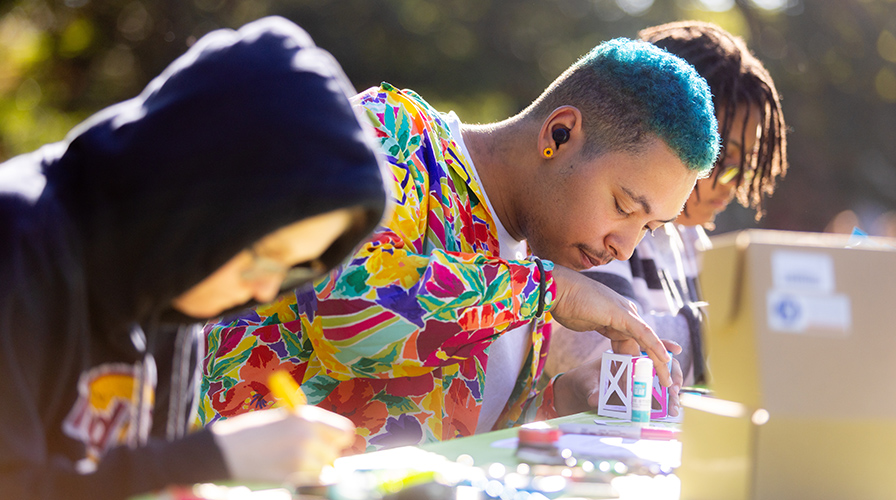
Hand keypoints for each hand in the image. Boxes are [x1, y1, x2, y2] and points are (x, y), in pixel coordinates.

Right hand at [211, 406, 354, 484]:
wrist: (223, 451)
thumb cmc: (252, 430)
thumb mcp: (283, 418)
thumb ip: (308, 426)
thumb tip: (331, 438)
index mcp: (306, 418)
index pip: (344, 431)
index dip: (339, 436)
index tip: (333, 440)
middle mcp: (307, 438)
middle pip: (335, 452)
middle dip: (326, 452)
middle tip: (308, 450)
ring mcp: (300, 460)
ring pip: (324, 468)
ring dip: (315, 465)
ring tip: (292, 458)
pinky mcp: (291, 478)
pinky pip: (311, 478)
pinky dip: (304, 476)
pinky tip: (286, 467)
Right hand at [548, 264, 671, 385]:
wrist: (558, 290)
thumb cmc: (566, 304)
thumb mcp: (586, 322)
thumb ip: (597, 327)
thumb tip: (597, 329)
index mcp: (617, 317)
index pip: (636, 341)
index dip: (645, 359)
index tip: (652, 375)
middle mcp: (626, 314)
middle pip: (644, 344)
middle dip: (655, 365)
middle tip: (666, 383)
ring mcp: (625, 313)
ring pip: (647, 341)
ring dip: (658, 362)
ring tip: (667, 380)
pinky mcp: (622, 314)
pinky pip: (643, 333)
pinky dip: (655, 346)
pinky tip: (666, 358)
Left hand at [552, 340, 683, 416]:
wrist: (582, 392)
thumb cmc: (585, 380)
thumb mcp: (587, 383)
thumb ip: (593, 390)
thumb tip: (596, 400)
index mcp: (627, 354)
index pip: (650, 346)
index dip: (665, 346)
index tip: (676, 350)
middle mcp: (637, 366)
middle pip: (663, 365)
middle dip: (673, 375)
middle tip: (673, 388)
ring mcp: (641, 380)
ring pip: (663, 382)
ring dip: (672, 393)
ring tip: (673, 406)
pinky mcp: (641, 394)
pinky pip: (657, 397)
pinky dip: (665, 403)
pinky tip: (669, 412)